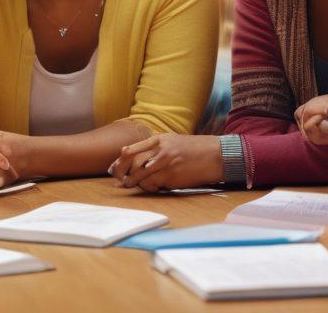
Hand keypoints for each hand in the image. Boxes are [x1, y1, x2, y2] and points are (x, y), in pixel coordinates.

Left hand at [108, 134, 222, 191]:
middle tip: (120, 181)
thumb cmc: (192, 149)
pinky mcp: (172, 177)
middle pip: (132, 164)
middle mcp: (160, 150)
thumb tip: (133, 156)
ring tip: (130, 185)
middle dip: (123, 174)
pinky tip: (151, 187)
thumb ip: (155, 147)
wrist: (215, 155)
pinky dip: (150, 188)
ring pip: (141, 176)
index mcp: (158, 139)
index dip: (119, 161)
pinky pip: (154, 185)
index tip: (113, 169)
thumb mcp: (172, 141)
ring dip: (135, 183)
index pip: (130, 150)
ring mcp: (166, 164)